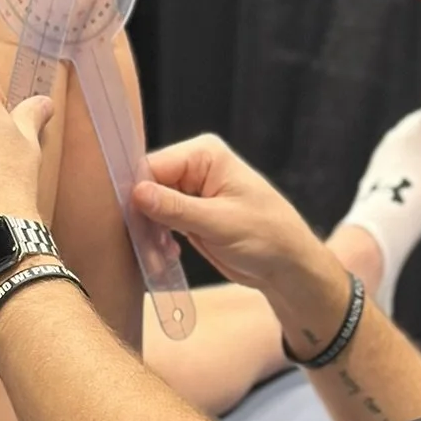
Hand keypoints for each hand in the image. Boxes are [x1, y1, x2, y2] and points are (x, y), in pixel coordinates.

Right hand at [131, 135, 320, 292]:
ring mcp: (190, 191)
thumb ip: (176, 208)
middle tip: (148, 250)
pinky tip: (167, 255)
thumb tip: (137, 192)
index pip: (153, 165)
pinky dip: (158, 240)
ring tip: (159, 257)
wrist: (287, 266)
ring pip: (150, 207)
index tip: (133, 223)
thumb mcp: (219, 222)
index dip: (138, 193)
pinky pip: (160, 222)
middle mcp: (195, 167)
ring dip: (150, 233)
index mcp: (205, 155)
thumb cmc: (267, 237)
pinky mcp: (189, 213)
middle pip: (148, 186)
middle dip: (144, 218)